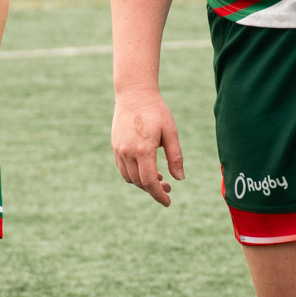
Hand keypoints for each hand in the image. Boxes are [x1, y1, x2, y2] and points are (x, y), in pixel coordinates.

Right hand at [112, 88, 184, 205]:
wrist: (134, 94)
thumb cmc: (156, 111)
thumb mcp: (171, 132)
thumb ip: (175, 157)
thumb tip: (179, 179)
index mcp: (143, 150)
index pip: (149, 182)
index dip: (159, 195)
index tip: (168, 202)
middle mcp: (127, 152)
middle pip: (139, 182)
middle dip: (154, 189)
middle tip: (168, 187)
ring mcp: (119, 150)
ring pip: (129, 178)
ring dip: (143, 183)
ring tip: (159, 178)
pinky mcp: (115, 147)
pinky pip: (123, 169)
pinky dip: (134, 175)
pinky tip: (146, 169)